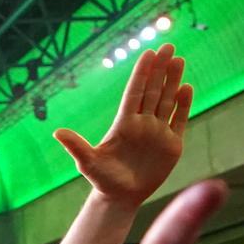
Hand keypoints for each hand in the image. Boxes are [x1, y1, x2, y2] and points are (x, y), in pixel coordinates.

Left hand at [52, 43, 192, 209]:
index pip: (135, 93)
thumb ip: (76, 146)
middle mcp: (142, 123)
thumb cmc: (102, 179)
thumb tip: (57, 132)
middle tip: (168, 46)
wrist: (121, 196)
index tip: (148, 53)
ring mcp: (157, 132)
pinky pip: (179, 120)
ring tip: (179, 60)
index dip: (142, 73)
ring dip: (173, 80)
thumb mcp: (88, 162)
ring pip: (167, 101)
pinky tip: (186, 87)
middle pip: (153, 91)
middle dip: (161, 69)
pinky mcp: (171, 144)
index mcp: (124, 124)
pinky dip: (183, 105)